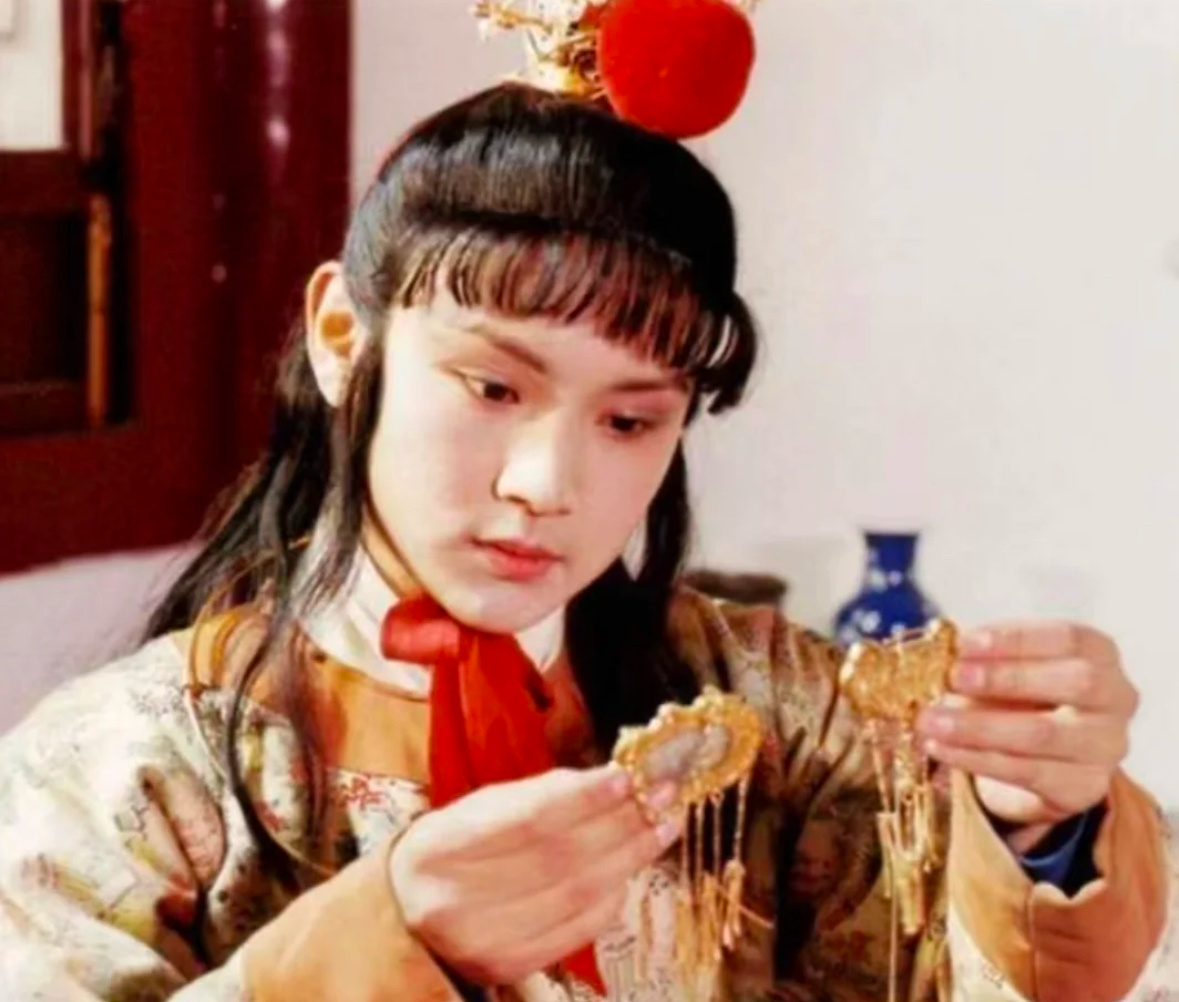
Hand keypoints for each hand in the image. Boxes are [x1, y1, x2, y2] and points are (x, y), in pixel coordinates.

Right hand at [389, 765, 680, 985]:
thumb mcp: (479, 807)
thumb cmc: (452, 847)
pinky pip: (578, 930)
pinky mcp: (509, 968)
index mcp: (440, 847)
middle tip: (664, 796)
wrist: (406, 911)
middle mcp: (456, 902)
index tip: (629, 776)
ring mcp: (484, 943)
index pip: (528, 820)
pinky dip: (612, 897)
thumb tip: (611, 780)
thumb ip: (540, 794)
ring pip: (577, 895)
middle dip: (622, 824)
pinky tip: (630, 870)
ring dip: (630, 857)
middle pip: (561, 859)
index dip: (585, 798)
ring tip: (662, 826)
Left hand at [918, 621, 1137, 842]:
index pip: (1068, 638)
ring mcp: (1106, 747)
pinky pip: (1026, 773)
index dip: (1015, 640)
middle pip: (1074, 683)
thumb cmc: (1018, 693)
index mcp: (1099, 653)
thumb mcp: (1004, 666)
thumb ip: (980, 658)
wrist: (1037, 755)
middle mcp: (1116, 698)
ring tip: (929, 720)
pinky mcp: (1083, 788)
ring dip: (977, 727)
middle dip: (1007, 678)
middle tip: (952, 678)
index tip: (964, 643)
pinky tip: (939, 748)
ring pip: (1044, 735)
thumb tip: (936, 657)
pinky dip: (975, 759)